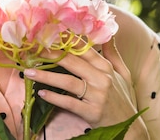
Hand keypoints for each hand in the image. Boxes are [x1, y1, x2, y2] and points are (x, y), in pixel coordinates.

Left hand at [23, 38, 148, 138]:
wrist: (130, 127)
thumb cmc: (124, 98)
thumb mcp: (123, 73)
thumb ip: (113, 53)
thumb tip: (108, 34)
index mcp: (106, 67)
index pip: (84, 49)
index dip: (66, 40)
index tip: (50, 33)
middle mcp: (102, 78)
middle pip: (72, 62)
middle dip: (51, 54)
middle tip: (32, 49)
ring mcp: (97, 95)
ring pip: (68, 82)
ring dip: (46, 75)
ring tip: (28, 71)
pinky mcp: (92, 112)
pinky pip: (70, 103)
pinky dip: (55, 98)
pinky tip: (41, 93)